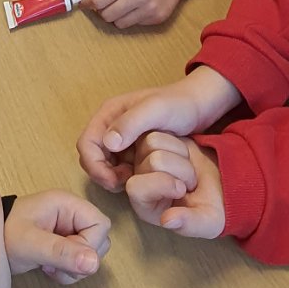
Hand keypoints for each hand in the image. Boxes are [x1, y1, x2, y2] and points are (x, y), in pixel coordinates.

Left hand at [5, 190, 111, 284]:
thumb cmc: (3, 236)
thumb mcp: (29, 245)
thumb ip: (61, 252)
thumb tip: (94, 263)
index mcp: (66, 204)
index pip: (100, 225)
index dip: (89, 245)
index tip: (64, 256)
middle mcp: (72, 213)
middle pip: (99, 240)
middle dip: (81, 260)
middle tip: (54, 264)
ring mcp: (69, 228)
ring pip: (91, 253)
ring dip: (74, 268)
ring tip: (48, 266)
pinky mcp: (64, 242)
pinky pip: (80, 260)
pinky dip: (68, 270)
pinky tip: (47, 268)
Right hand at [77, 66, 239, 189]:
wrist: (201, 105)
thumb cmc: (179, 104)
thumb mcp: (156, 109)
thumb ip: (131, 123)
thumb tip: (108, 143)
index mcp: (109, 113)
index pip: (87, 144)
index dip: (94, 165)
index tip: (114, 180)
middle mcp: (111, 126)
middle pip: (91, 156)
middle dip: (102, 173)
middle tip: (124, 184)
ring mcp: (122, 139)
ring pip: (104, 165)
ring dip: (113, 177)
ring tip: (134, 181)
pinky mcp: (133, 149)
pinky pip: (119, 167)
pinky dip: (125, 176)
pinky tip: (141, 178)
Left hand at [85, 0, 197, 28]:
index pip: (99, 1)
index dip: (89, 3)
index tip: (85, 3)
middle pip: (107, 15)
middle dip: (103, 9)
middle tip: (108, 0)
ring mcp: (149, 10)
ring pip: (119, 24)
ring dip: (116, 15)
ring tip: (124, 2)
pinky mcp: (157, 19)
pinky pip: (134, 24)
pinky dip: (131, 17)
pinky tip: (139, 4)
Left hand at [125, 131, 226, 238]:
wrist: (223, 185)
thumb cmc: (212, 207)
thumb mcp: (208, 222)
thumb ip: (189, 224)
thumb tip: (167, 221)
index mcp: (144, 205)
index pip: (136, 187)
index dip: (163, 184)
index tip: (183, 190)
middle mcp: (139, 181)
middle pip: (152, 161)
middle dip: (180, 168)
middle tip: (190, 182)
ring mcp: (144, 160)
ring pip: (152, 142)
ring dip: (179, 154)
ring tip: (187, 169)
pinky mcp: (153, 144)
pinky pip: (160, 133)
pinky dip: (178, 143)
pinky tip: (184, 157)